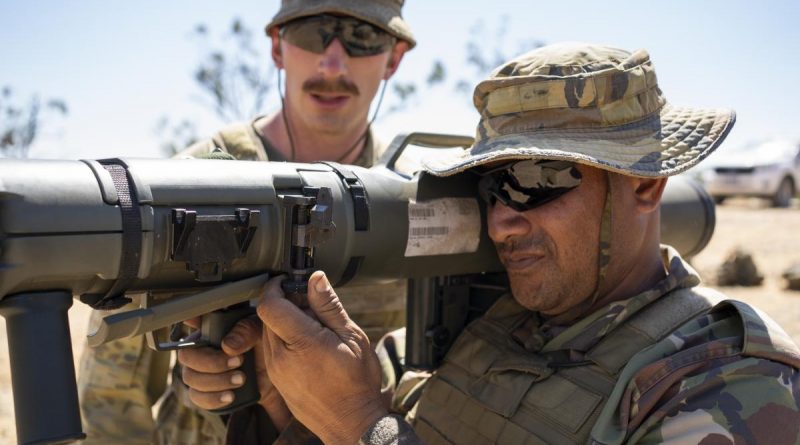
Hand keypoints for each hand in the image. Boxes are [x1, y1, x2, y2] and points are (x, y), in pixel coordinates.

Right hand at [176, 315, 290, 429]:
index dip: (190, 321)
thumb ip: (246, 331)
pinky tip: (230, 396)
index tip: (195, 321)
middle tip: (239, 362)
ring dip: (216, 381)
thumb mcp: (260, 333)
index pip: (191, 321)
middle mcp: (199, 349)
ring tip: (241, 379)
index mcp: (210, 329)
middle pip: (187, 356)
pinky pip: (197, 397)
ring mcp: (198, 371)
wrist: (273, 376)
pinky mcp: (204, 391)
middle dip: (212, 362)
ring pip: (191, 378)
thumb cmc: (262, 346)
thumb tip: (227, 346)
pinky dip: (213, 399)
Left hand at [258, 271, 386, 444]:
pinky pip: (272, 352)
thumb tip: (316, 280)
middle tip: (312, 308)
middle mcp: (281, 358)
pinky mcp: (277, 381)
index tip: (287, 282)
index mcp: (302, 343)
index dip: (275, 288)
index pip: (270, 306)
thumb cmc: (357, 383)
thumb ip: (329, 307)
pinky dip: (286, 342)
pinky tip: (309, 348)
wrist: (351, 423)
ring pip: (269, 334)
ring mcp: (276, 372)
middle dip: (286, 305)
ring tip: (314, 331)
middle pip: (269, 317)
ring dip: (285, 324)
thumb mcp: (352, 337)